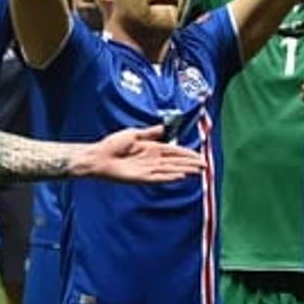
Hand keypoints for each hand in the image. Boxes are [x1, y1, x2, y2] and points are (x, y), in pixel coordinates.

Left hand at [70, 125, 208, 182]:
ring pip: (171, 170)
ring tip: (199, 171)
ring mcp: (147, 169)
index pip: (174, 151)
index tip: (199, 155)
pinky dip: (170, 176)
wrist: (98, 156)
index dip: (187, 153)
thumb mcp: (134, 134)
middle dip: (191, 163)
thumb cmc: (112, 144)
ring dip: (185, 170)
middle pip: (176, 161)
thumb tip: (163, 127)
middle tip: (205, 165)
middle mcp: (152, 159)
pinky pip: (159, 177)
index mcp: (151, 148)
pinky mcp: (141, 177)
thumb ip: (150, 133)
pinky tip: (181, 176)